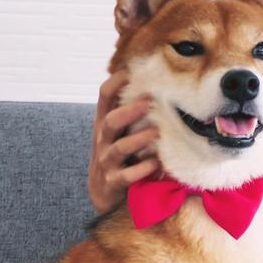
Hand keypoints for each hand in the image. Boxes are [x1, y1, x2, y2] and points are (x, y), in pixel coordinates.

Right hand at [89, 69, 160, 212]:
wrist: (104, 193)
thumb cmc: (120, 156)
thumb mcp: (122, 131)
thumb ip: (133, 111)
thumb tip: (159, 83)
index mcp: (106, 124)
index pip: (104, 97)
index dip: (116, 82)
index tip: (132, 69)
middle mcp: (104, 140)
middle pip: (110, 121)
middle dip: (128, 111)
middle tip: (149, 101)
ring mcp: (107, 162)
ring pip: (118, 147)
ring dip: (138, 139)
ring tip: (157, 133)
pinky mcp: (113, 182)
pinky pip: (126, 175)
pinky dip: (142, 170)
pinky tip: (157, 164)